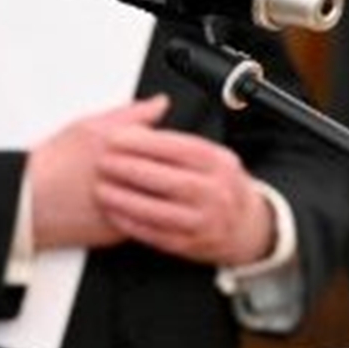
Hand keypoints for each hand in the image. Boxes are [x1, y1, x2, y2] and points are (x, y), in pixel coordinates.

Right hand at [28, 96, 169, 249]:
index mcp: (120, 145)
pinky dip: (141, 213)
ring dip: (155, 192)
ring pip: (158, 197)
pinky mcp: (120, 230)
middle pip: (166, 170)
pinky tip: (125, 204)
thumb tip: (160, 104)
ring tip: (133, 186)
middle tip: (142, 166)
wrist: (28, 201)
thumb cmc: (52, 165)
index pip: (166, 141)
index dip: (162, 143)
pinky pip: (145, 220)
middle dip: (162, 168)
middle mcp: (125, 175)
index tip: (154, 145)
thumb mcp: (88, 126)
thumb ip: (131, 113)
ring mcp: (125, 205)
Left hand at [92, 118, 272, 266]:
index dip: (145, 142)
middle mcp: (217, 192)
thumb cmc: (220, 184)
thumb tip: (153, 103)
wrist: (246, 226)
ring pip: (163, 211)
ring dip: (128, 201)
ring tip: (102, 189)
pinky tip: (114, 214)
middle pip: (172, 180)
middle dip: (132, 170)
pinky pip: (159, 236)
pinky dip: (134, 225)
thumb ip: (177, 136)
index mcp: (218, 162)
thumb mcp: (209, 154)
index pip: (180, 148)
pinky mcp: (193, 244)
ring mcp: (207, 221)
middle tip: (103, 162)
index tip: (115, 137)